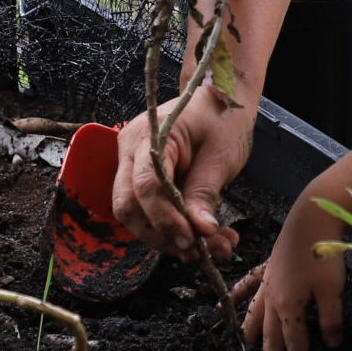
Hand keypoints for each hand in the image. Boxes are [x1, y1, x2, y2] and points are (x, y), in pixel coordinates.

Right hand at [113, 87, 251, 259]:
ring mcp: (133, 165)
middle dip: (161, 235)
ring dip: (171, 238)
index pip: (145, 185)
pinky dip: (175, 229)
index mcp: (149, 135)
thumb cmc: (222, 117)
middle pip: (128, 206)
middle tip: (198, 252)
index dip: (165, 218)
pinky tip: (207, 238)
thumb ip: (204, 193)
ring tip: (215, 248)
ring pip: (137, 215)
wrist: (223, 98)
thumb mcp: (220, 155)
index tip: (192, 240)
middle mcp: (130, 151)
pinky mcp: (144, 179)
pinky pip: (150, 210)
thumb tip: (200, 232)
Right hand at [232, 201, 346, 350]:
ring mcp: (267, 284)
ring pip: (253, 319)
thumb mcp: (332, 290)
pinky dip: (237, 298)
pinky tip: (225, 307)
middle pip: (270, 340)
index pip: (295, 347)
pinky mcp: (266, 269)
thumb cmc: (323, 252)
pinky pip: (247, 287)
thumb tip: (331, 345)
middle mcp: (273, 300)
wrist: (310, 217)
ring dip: (246, 342)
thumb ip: (331, 320)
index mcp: (290, 308)